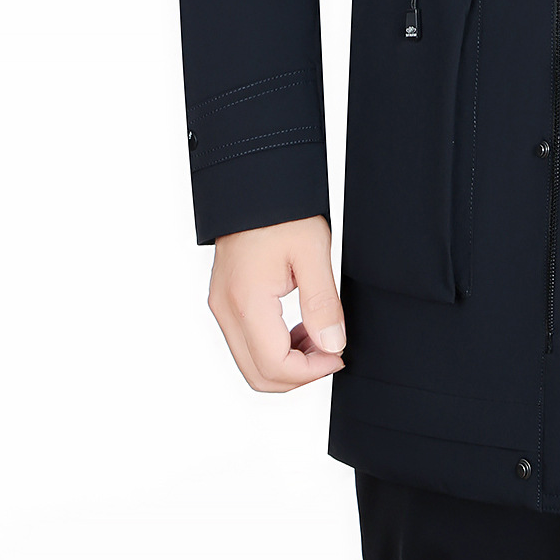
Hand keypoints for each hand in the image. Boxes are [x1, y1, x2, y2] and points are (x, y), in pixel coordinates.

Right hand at [208, 215, 345, 391]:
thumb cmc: (282, 212)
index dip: (310, 372)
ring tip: (319, 337)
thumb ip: (323, 303)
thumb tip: (333, 345)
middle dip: (299, 374)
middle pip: (258, 375)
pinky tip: (299, 327)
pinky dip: (274, 347)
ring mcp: (221, 307)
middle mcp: (225, 310)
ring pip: (250, 363)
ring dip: (287, 362)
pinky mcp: (224, 302)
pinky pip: (246, 343)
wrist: (255, 185)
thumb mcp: (313, 253)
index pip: (274, 366)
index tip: (338, 357)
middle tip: (332, 352)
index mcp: (246, 301)